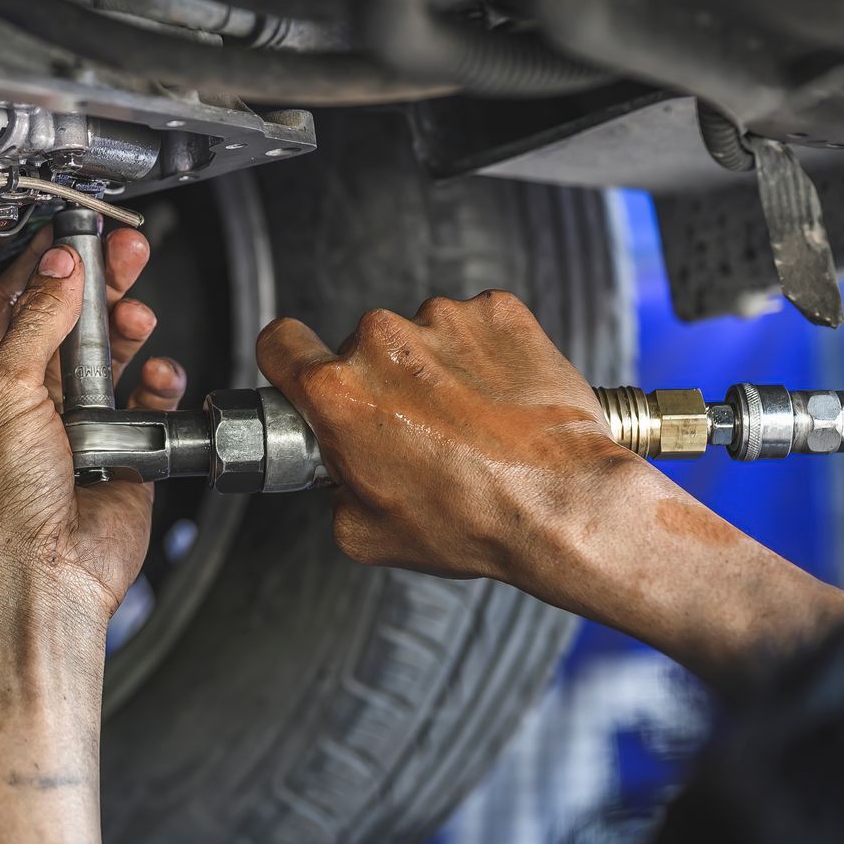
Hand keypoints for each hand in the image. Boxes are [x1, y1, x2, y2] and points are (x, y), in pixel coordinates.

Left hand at [0, 226, 186, 627]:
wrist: (44, 575)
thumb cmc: (1, 506)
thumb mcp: (4, 391)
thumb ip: (34, 322)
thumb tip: (56, 271)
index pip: (11, 304)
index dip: (43, 264)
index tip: (71, 233)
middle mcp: (25, 403)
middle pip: (67, 323)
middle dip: (98, 286)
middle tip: (126, 254)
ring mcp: (73, 427)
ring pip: (108, 358)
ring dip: (126, 330)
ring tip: (139, 313)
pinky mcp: (118, 452)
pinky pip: (145, 404)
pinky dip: (156, 383)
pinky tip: (156, 373)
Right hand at [256, 292, 639, 595]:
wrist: (565, 503)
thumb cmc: (473, 520)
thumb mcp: (365, 532)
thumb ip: (333, 484)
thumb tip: (341, 468)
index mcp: (339, 392)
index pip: (279, 342)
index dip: (289, 360)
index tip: (305, 372)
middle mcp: (383, 343)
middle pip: (360, 348)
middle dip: (383, 384)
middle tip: (420, 431)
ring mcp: (444, 319)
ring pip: (422, 336)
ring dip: (437, 368)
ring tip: (475, 421)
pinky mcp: (499, 310)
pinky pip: (476, 325)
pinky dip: (486, 354)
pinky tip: (503, 399)